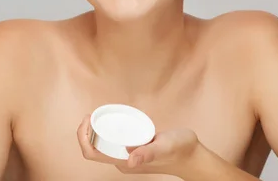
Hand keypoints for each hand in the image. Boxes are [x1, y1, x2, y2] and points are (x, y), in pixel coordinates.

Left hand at [77, 114, 199, 174]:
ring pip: (103, 145)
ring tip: (98, 114)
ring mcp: (128, 157)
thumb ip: (148, 153)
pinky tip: (110, 119)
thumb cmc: (180, 150)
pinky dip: (106, 131)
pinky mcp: (135, 151)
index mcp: (125, 163)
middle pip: (94, 148)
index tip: (87, 118)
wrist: (194, 156)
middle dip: (86, 132)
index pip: (91, 152)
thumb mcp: (164, 147)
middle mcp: (123, 162)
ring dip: (95, 131)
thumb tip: (129, 159)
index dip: (83, 137)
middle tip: (91, 114)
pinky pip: (113, 142)